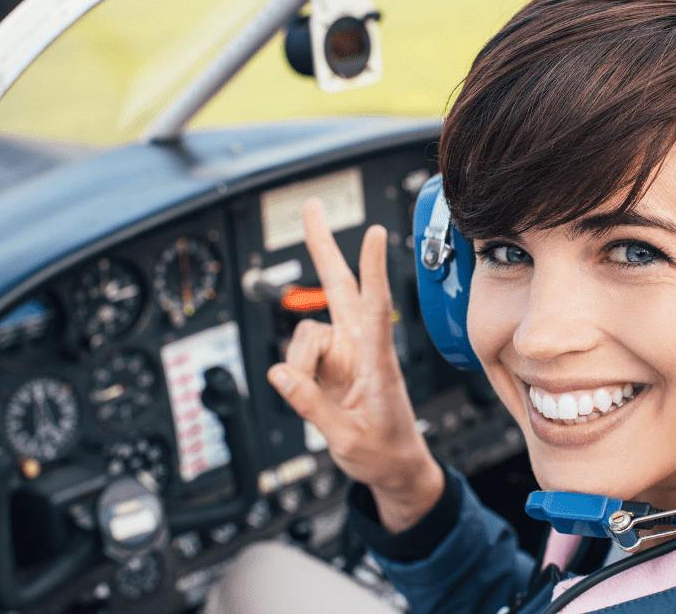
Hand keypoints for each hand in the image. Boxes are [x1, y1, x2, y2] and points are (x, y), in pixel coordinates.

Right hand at [267, 200, 442, 533]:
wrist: (396, 468)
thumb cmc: (385, 453)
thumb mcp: (346, 440)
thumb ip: (311, 406)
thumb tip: (280, 375)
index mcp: (378, 363)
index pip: (375, 308)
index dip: (372, 269)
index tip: (373, 232)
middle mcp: (361, 348)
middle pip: (340, 287)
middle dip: (323, 247)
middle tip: (311, 206)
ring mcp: (344, 354)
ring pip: (306, 332)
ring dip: (299, 362)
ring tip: (312, 398)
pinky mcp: (330, 365)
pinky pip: (298, 354)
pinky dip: (295, 373)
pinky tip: (305, 392)